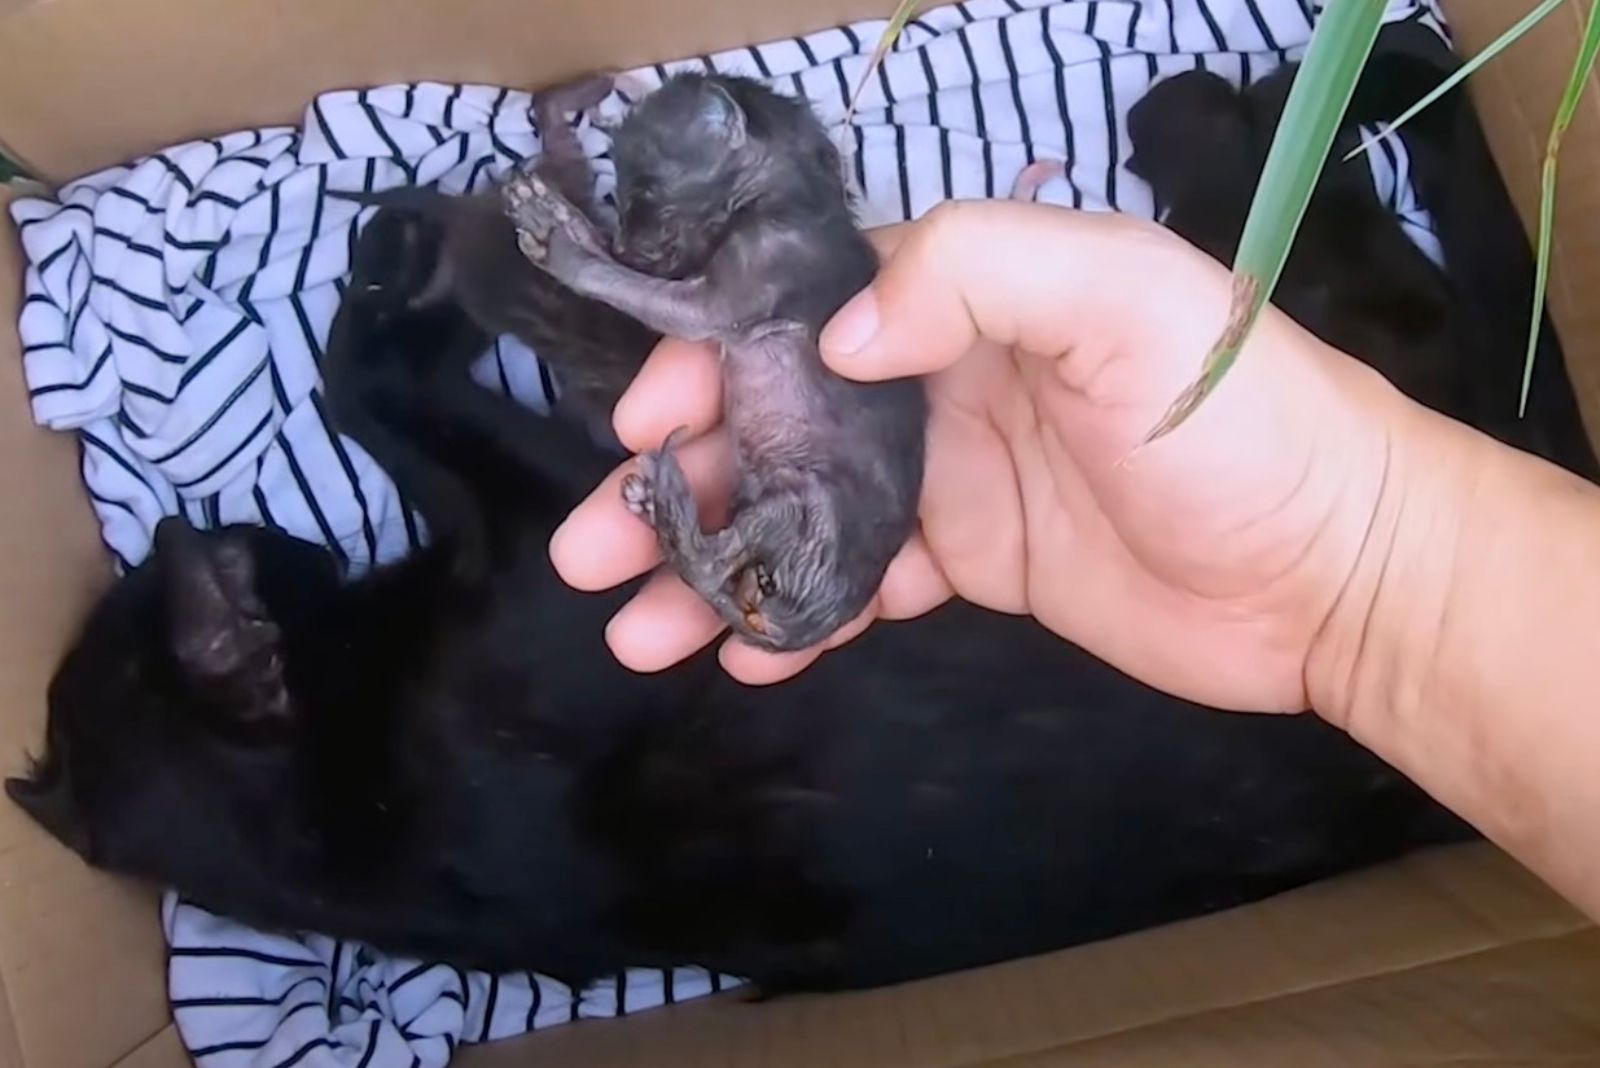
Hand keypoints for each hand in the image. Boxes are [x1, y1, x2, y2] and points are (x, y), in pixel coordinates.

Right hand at [550, 200, 1403, 711]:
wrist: (1336, 568)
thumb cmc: (1237, 418)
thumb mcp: (1125, 298)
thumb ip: (974, 274)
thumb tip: (833, 346)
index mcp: (960, 303)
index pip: (796, 317)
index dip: (706, 366)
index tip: (645, 427)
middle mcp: (939, 383)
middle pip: (773, 424)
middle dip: (678, 480)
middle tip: (595, 546)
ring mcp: (951, 480)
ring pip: (800, 513)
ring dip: (715, 561)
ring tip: (636, 624)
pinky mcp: (976, 566)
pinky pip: (862, 586)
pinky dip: (796, 617)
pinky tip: (741, 653)